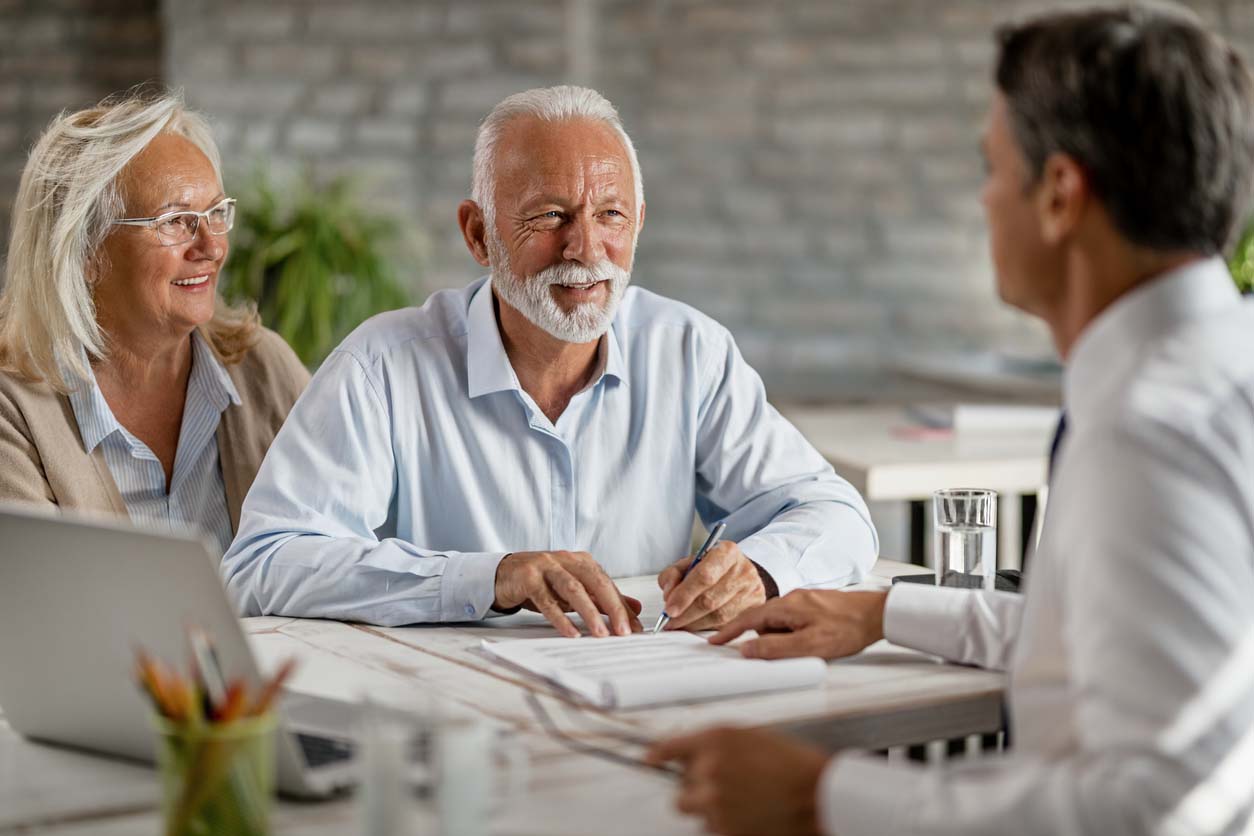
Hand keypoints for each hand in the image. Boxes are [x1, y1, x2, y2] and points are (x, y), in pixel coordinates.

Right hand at [494, 551, 641, 637]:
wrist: (503, 575)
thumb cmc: (541, 583)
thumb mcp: (574, 590)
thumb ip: (602, 599)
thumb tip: (634, 609)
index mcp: (581, 562)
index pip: (607, 584)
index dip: (622, 607)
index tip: (635, 628)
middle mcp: (566, 560)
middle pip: (595, 583)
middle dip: (613, 608)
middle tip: (624, 631)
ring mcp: (546, 567)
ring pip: (573, 589)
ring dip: (589, 613)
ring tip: (601, 634)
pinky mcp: (528, 578)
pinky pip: (547, 600)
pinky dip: (561, 618)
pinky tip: (571, 633)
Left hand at [645, 726, 827, 835]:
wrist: (817, 793)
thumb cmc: (791, 763)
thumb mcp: (750, 736)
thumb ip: (716, 744)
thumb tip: (690, 755)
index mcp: (714, 739)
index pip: (669, 747)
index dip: (657, 756)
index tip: (649, 760)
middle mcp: (708, 768)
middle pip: (680, 788)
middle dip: (696, 789)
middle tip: (724, 788)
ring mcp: (713, 801)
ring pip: (694, 810)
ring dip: (709, 809)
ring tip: (743, 802)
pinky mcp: (723, 828)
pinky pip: (711, 828)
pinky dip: (725, 824)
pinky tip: (750, 814)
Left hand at [657, 541, 764, 630]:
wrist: (740, 571)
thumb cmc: (712, 567)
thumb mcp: (689, 562)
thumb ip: (673, 574)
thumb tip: (669, 595)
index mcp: (727, 552)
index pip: (704, 576)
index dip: (684, 595)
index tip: (669, 609)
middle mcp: (744, 570)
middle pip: (710, 599)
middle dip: (685, 614)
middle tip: (669, 621)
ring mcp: (752, 591)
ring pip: (719, 616)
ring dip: (694, 623)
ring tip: (680, 623)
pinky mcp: (755, 608)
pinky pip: (727, 625)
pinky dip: (707, 627)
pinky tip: (696, 625)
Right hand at [710, 589, 887, 659]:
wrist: (879, 614)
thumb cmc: (848, 629)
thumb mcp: (810, 646)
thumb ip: (775, 649)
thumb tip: (746, 651)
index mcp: (787, 606)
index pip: (748, 619)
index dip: (729, 631)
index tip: (714, 641)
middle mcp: (792, 599)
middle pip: (762, 620)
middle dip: (758, 638)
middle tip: (769, 651)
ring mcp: (805, 601)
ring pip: (779, 621)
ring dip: (780, 638)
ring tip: (804, 649)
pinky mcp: (815, 605)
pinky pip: (793, 620)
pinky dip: (791, 634)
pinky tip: (809, 642)